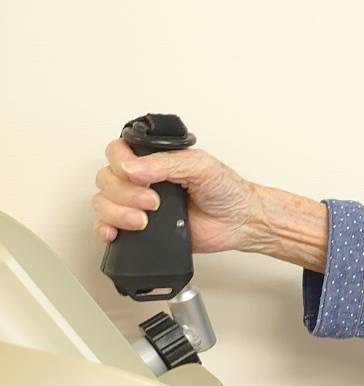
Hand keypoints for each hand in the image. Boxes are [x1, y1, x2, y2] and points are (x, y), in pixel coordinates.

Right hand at [92, 138, 263, 254]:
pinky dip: (104, 229)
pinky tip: (115, 233)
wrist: (239, 221)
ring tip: (144, 221)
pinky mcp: (139, 228)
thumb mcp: (201, 166)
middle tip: (153, 202)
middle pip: (106, 179)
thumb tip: (132, 168)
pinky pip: (107, 226)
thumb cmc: (226, 191)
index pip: (118, 152)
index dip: (119, 163)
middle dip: (124, 193)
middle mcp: (143, 180)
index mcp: (155, 160)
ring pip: (103, 202)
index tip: (137, 176)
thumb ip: (166, 163)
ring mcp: (138, 204)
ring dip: (117, 212)